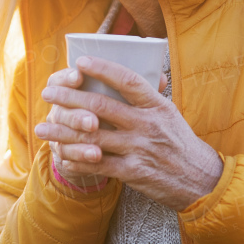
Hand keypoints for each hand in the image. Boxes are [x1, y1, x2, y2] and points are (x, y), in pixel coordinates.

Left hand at [34, 55, 223, 210]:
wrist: (201, 181)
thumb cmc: (181, 143)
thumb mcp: (171, 114)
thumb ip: (153, 95)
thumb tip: (151, 68)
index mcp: (156, 106)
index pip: (127, 80)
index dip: (102, 69)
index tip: (79, 63)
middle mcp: (147, 125)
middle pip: (101, 106)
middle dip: (69, 97)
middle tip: (48, 92)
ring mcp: (139, 149)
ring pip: (92, 137)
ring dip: (62, 131)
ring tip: (42, 127)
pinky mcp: (133, 172)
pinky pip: (97, 164)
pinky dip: (76, 159)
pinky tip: (60, 154)